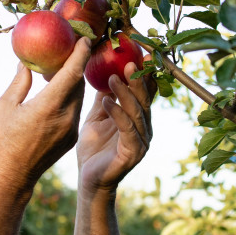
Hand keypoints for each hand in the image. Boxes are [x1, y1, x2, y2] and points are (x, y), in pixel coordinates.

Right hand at [0, 38, 90, 191]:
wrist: (12, 178)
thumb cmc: (2, 141)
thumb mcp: (4, 107)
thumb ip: (19, 83)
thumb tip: (25, 62)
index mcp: (48, 106)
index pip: (72, 73)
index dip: (80, 54)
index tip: (84, 38)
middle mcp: (65, 117)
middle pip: (79, 83)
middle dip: (78, 64)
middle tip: (72, 47)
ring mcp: (71, 129)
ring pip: (78, 97)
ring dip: (74, 81)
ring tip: (61, 68)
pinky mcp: (71, 138)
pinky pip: (75, 110)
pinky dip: (70, 96)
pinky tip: (58, 91)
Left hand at [76, 57, 154, 192]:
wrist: (89, 179)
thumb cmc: (94, 149)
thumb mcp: (98, 117)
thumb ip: (105, 98)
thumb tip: (105, 73)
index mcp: (138, 119)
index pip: (145, 93)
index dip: (145, 75)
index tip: (143, 55)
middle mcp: (144, 128)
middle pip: (144, 100)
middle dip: (138, 80)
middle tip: (129, 61)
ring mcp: (141, 141)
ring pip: (137, 112)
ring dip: (126, 93)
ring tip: (113, 77)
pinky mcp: (133, 153)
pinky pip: (127, 129)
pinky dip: (117, 113)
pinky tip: (106, 101)